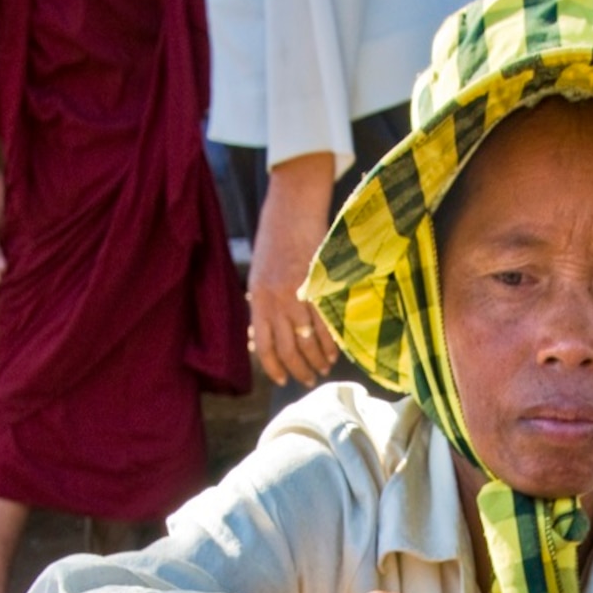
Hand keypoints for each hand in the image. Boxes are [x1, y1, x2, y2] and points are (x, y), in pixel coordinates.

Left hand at [248, 152, 338, 387]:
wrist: (293, 211)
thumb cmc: (274, 244)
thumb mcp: (258, 277)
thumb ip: (260, 308)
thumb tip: (258, 339)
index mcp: (258, 301)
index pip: (263, 347)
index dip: (274, 368)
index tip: (283, 380)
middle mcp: (275, 301)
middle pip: (288, 349)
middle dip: (299, 370)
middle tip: (309, 379)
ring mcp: (297, 295)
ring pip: (308, 341)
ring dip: (318, 360)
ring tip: (324, 368)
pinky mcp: (317, 287)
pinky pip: (325, 324)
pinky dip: (331, 342)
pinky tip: (334, 352)